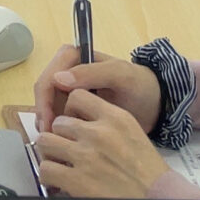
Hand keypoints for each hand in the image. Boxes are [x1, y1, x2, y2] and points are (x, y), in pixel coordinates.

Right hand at [34, 47, 161, 137]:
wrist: (154, 103)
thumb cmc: (140, 85)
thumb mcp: (120, 76)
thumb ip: (92, 73)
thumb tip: (59, 79)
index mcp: (74, 56)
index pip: (49, 77)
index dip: (45, 101)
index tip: (49, 124)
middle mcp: (67, 69)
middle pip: (44, 91)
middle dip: (44, 113)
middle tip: (49, 138)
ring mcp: (70, 87)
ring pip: (48, 104)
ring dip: (48, 122)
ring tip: (56, 143)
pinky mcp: (74, 103)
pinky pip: (58, 114)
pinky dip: (57, 127)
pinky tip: (63, 142)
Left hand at [37, 89, 166, 199]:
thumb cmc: (149, 173)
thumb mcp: (133, 135)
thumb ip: (108, 124)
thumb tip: (79, 123)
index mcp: (115, 117)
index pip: (77, 97)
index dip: (70, 111)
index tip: (73, 124)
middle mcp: (98, 132)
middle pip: (59, 122)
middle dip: (61, 136)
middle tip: (66, 149)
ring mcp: (85, 156)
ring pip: (46, 142)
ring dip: (51, 154)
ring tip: (60, 164)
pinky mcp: (76, 180)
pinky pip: (46, 169)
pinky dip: (49, 177)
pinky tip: (58, 182)